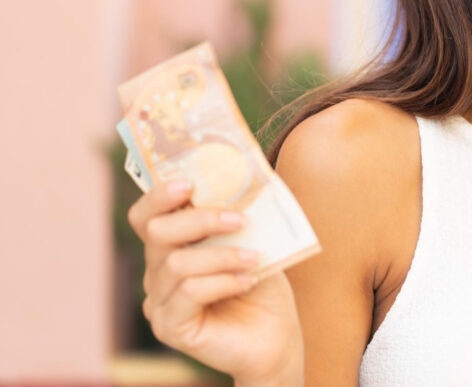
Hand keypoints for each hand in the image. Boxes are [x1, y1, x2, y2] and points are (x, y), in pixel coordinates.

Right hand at [127, 180, 302, 382]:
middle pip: (158, 232)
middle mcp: (157, 272)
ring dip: (223, 256)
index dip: (159, 196)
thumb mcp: (252, 244)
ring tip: (254, 259)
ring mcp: (159, 302)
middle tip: (240, 220)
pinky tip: (248, 281)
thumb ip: (238, 218)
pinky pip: (188, 293)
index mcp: (171, 247)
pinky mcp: (169, 327)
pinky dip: (223, 281)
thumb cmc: (262, 286)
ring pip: (177, 263)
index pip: (146, 216)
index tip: (189, 184)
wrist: (276, 336)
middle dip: (201, 219)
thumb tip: (243, 182)